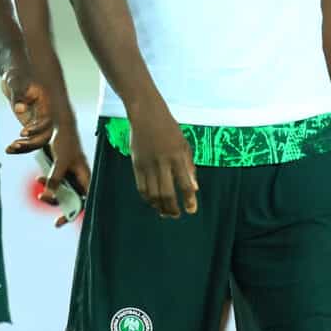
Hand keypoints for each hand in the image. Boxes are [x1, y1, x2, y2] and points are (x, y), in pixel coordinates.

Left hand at [0, 61, 53, 153]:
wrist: (13, 76)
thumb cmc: (15, 76)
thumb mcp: (15, 82)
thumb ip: (18, 95)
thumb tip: (20, 109)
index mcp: (45, 104)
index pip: (47, 122)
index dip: (37, 129)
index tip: (22, 132)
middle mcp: (44, 115)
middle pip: (44, 136)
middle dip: (31, 143)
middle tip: (15, 144)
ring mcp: (37, 122)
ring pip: (37, 142)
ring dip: (24, 148)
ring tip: (9, 149)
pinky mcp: (29, 126)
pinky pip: (28, 140)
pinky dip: (19, 147)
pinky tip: (8, 150)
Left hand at [40, 122, 91, 227]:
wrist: (59, 125)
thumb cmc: (65, 142)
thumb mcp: (60, 162)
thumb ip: (55, 178)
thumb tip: (49, 195)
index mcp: (85, 177)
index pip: (85, 201)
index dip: (74, 213)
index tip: (60, 221)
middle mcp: (79, 178)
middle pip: (72, 200)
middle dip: (58, 204)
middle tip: (47, 209)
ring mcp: (71, 175)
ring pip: (62, 192)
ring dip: (50, 191)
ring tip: (39, 181)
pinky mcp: (62, 170)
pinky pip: (55, 182)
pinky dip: (47, 182)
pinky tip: (40, 178)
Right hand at [126, 103, 197, 217]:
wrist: (146, 115)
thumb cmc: (169, 129)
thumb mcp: (184, 144)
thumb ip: (189, 167)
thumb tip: (195, 188)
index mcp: (177, 156)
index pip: (185, 184)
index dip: (189, 200)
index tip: (191, 210)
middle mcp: (162, 162)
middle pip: (167, 194)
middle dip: (173, 208)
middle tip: (177, 215)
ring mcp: (147, 164)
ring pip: (153, 194)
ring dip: (160, 207)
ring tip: (165, 212)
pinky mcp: (136, 165)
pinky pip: (141, 188)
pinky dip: (147, 199)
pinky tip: (153, 203)